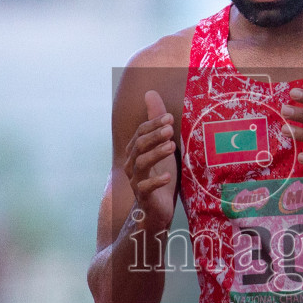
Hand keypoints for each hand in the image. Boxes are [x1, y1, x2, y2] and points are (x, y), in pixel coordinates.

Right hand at [123, 90, 176, 230]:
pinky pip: (145, 187)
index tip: (170, 117)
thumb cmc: (160, 174)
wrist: (157, 209)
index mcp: (135, 150)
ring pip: (141, 163)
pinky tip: (168, 177)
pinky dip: (156, 181)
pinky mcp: (143, 196)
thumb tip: (150, 93)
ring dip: (156, 153)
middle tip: (171, 129)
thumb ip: (156, 122)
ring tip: (171, 146)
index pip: (141, 132)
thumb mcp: (162, 146)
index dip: (153, 124)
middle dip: (154, 136)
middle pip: (139, 145)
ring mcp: (136, 180)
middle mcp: (132, 164)